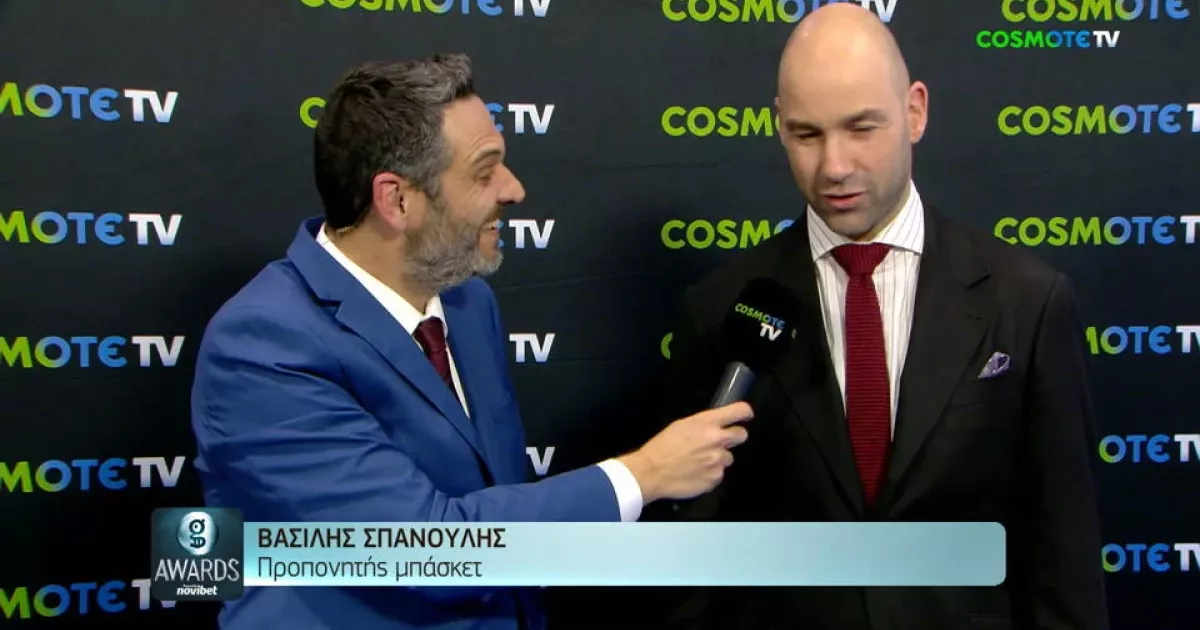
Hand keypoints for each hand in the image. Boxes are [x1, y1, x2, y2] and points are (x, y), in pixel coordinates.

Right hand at [618, 402, 752, 502]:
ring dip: (718, 459)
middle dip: (733, 437)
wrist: (651, 472)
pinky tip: (695, 473)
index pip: (738, 411)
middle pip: (741, 435)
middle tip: (720, 442)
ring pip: (728, 458)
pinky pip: (719, 474)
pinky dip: (710, 474)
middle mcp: (717, 440)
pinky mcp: (715, 478)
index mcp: (707, 423)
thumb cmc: (662, 446)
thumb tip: (716, 427)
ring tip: (699, 462)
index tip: (745, 415)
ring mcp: (718, 461)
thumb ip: (703, 425)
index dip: (744, 412)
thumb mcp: (681, 425)